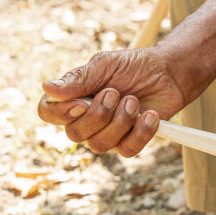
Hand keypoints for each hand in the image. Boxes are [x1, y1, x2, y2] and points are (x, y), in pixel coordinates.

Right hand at [38, 46, 184, 156]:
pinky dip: (141, 132)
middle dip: (99, 114)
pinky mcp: (129, 142)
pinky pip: (126, 150)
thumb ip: (80, 78)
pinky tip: (150, 115)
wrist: (168, 73)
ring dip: (121, 121)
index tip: (81, 102)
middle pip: (75, 134)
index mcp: (73, 98)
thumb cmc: (134, 66)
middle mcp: (86, 119)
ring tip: (134, 101)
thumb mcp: (106, 64)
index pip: (48, 113)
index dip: (60, 113)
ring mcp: (107, 133)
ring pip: (100, 145)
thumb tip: (47, 87)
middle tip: (116, 92)